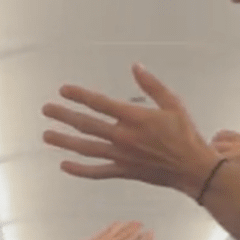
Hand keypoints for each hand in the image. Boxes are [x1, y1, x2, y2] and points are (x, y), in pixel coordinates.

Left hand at [43, 65, 216, 197]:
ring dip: (65, 142)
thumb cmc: (185, 134)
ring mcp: (121, 156)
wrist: (192, 168)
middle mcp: (123, 137)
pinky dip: (80, 170)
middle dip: (64, 116)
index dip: (79, 95)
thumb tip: (136, 66)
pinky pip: (97, 172)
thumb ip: (152, 85)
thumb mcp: (173, 103)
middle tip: (46, 110)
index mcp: (134, 117)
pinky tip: (65, 166)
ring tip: (46, 136)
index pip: (99, 104)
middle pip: (86, 124)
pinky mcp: (124, 172)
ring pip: (86, 148)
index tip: (63, 90)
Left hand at [78, 221, 143, 239]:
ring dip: (129, 224)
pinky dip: (117, 224)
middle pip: (128, 233)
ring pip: (121, 228)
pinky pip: (112, 227)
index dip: (138, 237)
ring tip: (134, 221)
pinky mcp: (104, 233)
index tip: (144, 234)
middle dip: (136, 228)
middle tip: (142, 224)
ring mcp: (109, 236)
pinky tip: (120, 222)